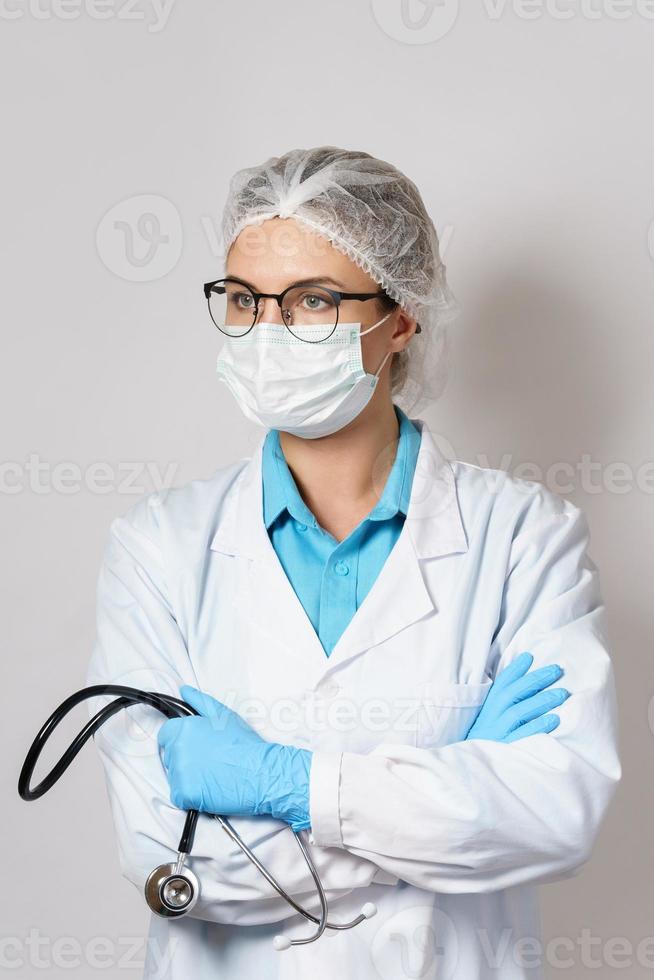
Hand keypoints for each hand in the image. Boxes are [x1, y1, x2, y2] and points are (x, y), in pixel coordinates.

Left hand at [157, 685, 311, 830]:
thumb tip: (184, 691)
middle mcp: (177, 749)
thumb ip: (199, 701)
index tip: (195, 747)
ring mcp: (179, 773)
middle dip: (186, 759)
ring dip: (189, 778)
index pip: (166, 735)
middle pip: (171, 756)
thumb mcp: (224, 715)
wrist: (259, 772)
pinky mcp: (184, 794)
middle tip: (210, 762)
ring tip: (213, 775)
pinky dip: (192, 796)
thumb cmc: (244, 744)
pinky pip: (180, 796)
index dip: (181, 741)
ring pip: (175, 777)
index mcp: (184, 728)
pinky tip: (209, 789)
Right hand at [465, 651, 570, 742]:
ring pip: (520, 712)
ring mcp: (499, 731)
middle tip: (557, 670)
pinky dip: (538, 726)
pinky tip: (554, 719)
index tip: (530, 656)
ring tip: (562, 694)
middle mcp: (493, 714)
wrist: (473, 763)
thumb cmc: (488, 734)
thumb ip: (504, 697)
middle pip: (514, 693)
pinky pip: (523, 735)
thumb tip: (524, 676)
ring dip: (541, 701)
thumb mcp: (490, 713)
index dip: (515, 669)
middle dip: (536, 679)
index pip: (502, 682)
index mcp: (489, 703)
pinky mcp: (506, 747)